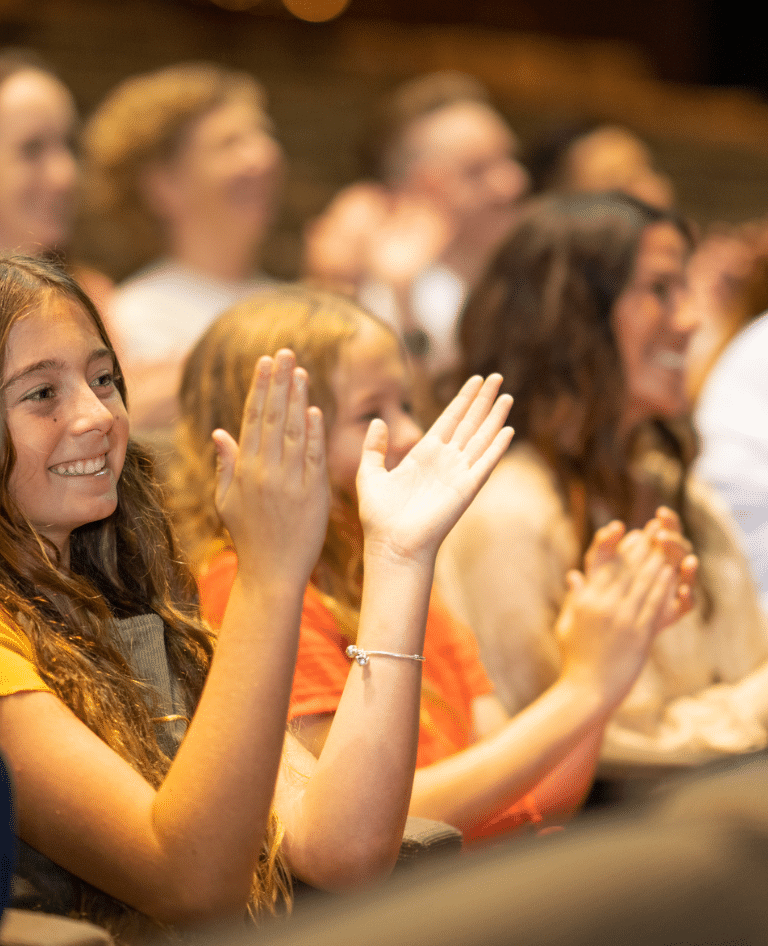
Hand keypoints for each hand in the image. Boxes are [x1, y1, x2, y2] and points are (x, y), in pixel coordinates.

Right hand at [212, 350, 329, 586]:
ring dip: (299, 398)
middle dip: (279, 381)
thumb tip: (220, 432)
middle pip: (274, 417)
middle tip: (285, 352)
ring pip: (295, 431)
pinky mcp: (313, 493)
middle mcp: (266, 470)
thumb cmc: (248, 535)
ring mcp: (291, 481)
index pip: (254, 418)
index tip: (265, 361)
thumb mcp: (227, 500)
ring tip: (302, 370)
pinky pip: (314, 456)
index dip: (260, 387)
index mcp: (245, 469)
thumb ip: (226, 464)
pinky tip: (316, 409)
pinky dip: (315, 432)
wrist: (272, 571)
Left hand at [356, 374, 513, 564]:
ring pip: (481, 438)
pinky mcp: (466, 489)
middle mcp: (444, 461)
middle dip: (483, 400)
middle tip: (497, 376)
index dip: (462, 399)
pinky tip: (508, 429)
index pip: (449, 419)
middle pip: (469, 423)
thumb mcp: (370, 474)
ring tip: (507, 395)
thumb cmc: (380, 517)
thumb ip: (374, 448)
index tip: (476, 380)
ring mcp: (457, 474)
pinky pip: (485, 463)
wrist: (392, 546)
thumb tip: (377, 421)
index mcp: (423, 455)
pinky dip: (497, 447)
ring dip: (495, 417)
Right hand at [556, 525, 678, 705]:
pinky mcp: (639, 632)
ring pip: (643, 583)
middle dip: (642, 550)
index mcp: (585, 601)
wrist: (588, 689)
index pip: (604, 566)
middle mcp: (603, 606)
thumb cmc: (575, 658)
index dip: (618, 547)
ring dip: (656, 563)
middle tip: (653, 535)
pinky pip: (654, 603)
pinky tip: (671, 575)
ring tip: (665, 550)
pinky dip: (663, 587)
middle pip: (626, 570)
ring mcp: (622, 619)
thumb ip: (574, 598)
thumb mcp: (567, 625)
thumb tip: (574, 575)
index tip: (627, 534)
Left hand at [583, 508, 696, 628]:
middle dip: (676, 540)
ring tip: (685, 561)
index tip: (660, 513)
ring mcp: (673, 588)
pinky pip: (688, 604)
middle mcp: (669, 567)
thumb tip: (617, 525)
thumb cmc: (600, 583)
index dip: (668, 520)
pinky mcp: (673, 610)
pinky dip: (689, 596)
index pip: (668, 529)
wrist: (600, 619)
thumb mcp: (597, 561)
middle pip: (682, 548)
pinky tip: (682, 590)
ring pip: (689, 573)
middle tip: (662, 537)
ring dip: (689, 566)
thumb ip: (604, 542)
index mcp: (654, 550)